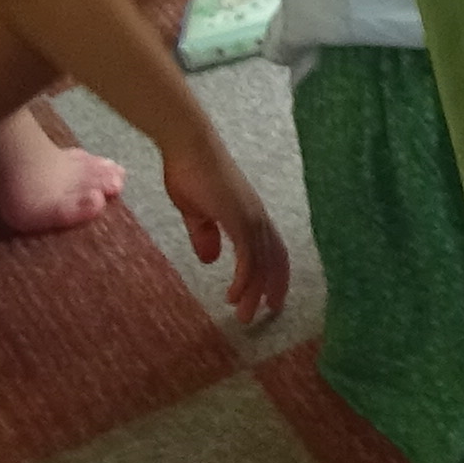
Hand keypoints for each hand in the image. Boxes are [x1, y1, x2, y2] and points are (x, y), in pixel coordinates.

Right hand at [161, 124, 291, 331]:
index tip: (270, 296)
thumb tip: (210, 259)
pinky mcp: (239, 217)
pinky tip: (235, 295)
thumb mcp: (195, 212)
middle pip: (275, 260)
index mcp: (251, 216)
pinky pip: (248, 256)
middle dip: (274, 288)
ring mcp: (251, 217)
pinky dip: (245, 279)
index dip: (274, 274)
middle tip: (269, 312)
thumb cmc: (189, 173)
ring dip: (255, 291)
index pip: (273, 250)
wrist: (187, 147)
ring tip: (245, 315)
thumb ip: (204, 234)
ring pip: (262, 263)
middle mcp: (258, 218)